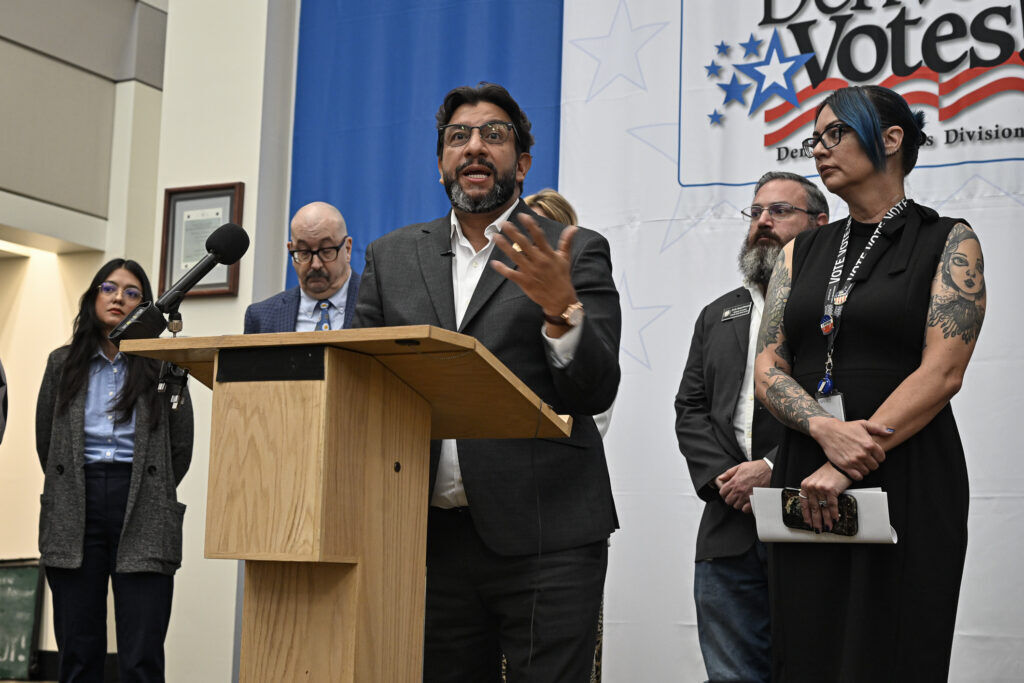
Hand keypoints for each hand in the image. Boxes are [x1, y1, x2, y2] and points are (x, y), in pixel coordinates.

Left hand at [491, 214, 578, 335]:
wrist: (560, 300)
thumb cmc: (562, 277)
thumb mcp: (565, 258)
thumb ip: (566, 242)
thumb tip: (573, 228)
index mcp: (548, 254)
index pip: (538, 236)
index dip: (530, 225)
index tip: (522, 216)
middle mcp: (539, 261)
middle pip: (524, 244)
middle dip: (513, 232)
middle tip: (503, 223)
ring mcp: (531, 272)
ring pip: (515, 256)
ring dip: (504, 246)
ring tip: (495, 237)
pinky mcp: (525, 282)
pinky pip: (511, 274)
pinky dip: (502, 269)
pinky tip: (494, 262)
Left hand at [717, 460, 770, 513]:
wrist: (769, 470)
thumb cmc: (756, 467)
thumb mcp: (740, 466)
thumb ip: (729, 473)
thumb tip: (720, 478)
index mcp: (734, 482)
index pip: (722, 493)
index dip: (724, 493)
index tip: (727, 492)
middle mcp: (739, 490)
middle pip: (728, 501)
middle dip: (730, 498)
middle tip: (735, 496)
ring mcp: (746, 496)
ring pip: (736, 506)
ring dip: (738, 503)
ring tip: (742, 498)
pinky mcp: (754, 500)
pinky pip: (745, 509)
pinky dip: (745, 507)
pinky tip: (747, 502)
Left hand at [799, 463, 851, 531]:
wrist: (840, 465)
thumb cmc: (830, 472)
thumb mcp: (816, 480)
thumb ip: (813, 492)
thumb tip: (816, 508)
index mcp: (805, 485)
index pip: (804, 503)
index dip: (806, 515)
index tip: (808, 522)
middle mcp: (811, 487)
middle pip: (813, 508)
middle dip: (816, 520)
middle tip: (818, 528)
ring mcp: (820, 489)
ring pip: (822, 508)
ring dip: (825, 520)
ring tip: (827, 527)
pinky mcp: (830, 490)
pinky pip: (831, 506)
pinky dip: (834, 514)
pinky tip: (835, 519)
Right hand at [808, 417, 891, 479]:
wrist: (828, 431)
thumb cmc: (844, 428)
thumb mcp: (863, 424)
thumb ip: (878, 428)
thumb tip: (890, 432)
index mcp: (869, 444)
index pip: (882, 458)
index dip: (878, 457)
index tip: (873, 455)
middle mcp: (863, 454)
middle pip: (875, 466)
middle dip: (871, 463)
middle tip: (865, 459)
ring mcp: (854, 461)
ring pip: (867, 472)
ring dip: (864, 469)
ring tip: (859, 463)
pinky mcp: (845, 466)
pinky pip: (857, 477)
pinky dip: (857, 475)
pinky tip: (855, 469)